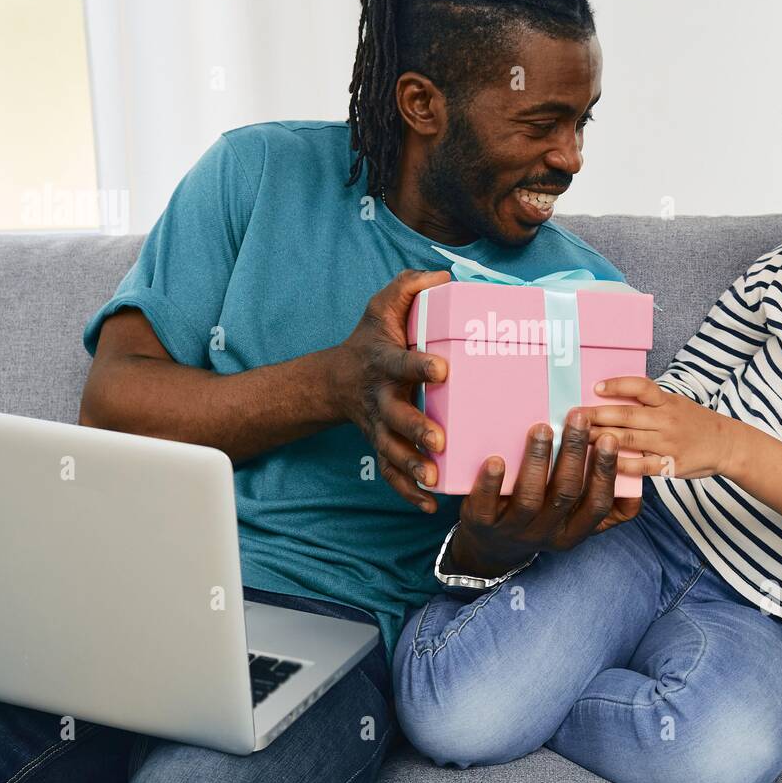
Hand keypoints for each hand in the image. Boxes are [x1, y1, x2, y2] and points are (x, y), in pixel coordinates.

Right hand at [332, 268, 450, 512]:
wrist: (338, 379)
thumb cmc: (372, 340)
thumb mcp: (383, 305)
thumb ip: (409, 286)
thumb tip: (443, 277)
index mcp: (385, 363)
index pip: (402, 363)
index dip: (420, 366)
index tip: (442, 370)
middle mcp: (380, 397)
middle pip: (394, 417)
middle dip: (415, 429)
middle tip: (438, 441)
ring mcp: (379, 426)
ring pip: (391, 451)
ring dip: (411, 467)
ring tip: (434, 480)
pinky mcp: (382, 445)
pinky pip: (391, 474)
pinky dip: (407, 492)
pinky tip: (430, 505)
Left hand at [447, 408, 642, 578]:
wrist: (491, 545)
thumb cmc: (539, 518)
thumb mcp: (571, 517)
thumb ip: (597, 497)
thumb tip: (631, 472)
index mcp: (574, 531)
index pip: (597, 504)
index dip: (604, 472)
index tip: (609, 438)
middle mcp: (547, 533)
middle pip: (565, 493)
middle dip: (573, 453)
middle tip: (577, 417)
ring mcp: (513, 530)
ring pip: (529, 498)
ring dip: (537, 460)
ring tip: (540, 428)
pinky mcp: (483, 524)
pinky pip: (487, 504)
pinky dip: (492, 482)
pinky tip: (496, 459)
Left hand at [587, 376, 737, 478]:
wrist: (727, 445)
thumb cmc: (694, 423)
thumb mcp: (676, 403)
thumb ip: (648, 402)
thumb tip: (610, 398)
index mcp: (667, 402)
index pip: (640, 387)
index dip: (617, 385)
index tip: (595, 387)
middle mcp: (666, 420)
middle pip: (627, 415)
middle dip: (596, 415)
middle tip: (572, 416)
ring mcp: (668, 443)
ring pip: (629, 439)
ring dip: (601, 438)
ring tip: (578, 438)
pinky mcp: (671, 465)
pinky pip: (641, 466)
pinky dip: (621, 465)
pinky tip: (603, 464)